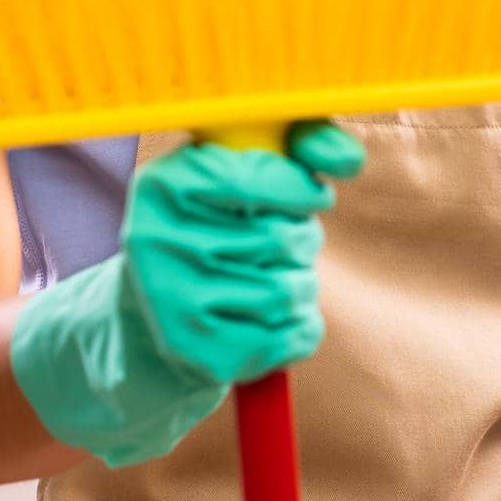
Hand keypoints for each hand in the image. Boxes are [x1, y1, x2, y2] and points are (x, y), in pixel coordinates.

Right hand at [8, 118, 365, 468]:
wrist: (152, 314)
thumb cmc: (209, 227)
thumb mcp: (229, 172)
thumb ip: (293, 147)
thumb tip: (348, 157)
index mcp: (161, 185)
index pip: (248, 179)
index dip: (297, 187)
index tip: (314, 194)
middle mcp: (157, 242)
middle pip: (279, 238)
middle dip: (303, 237)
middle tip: (290, 240)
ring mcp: (176, 303)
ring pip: (289, 289)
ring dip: (302, 283)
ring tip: (281, 277)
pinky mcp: (202, 354)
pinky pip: (293, 335)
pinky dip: (302, 324)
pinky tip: (277, 316)